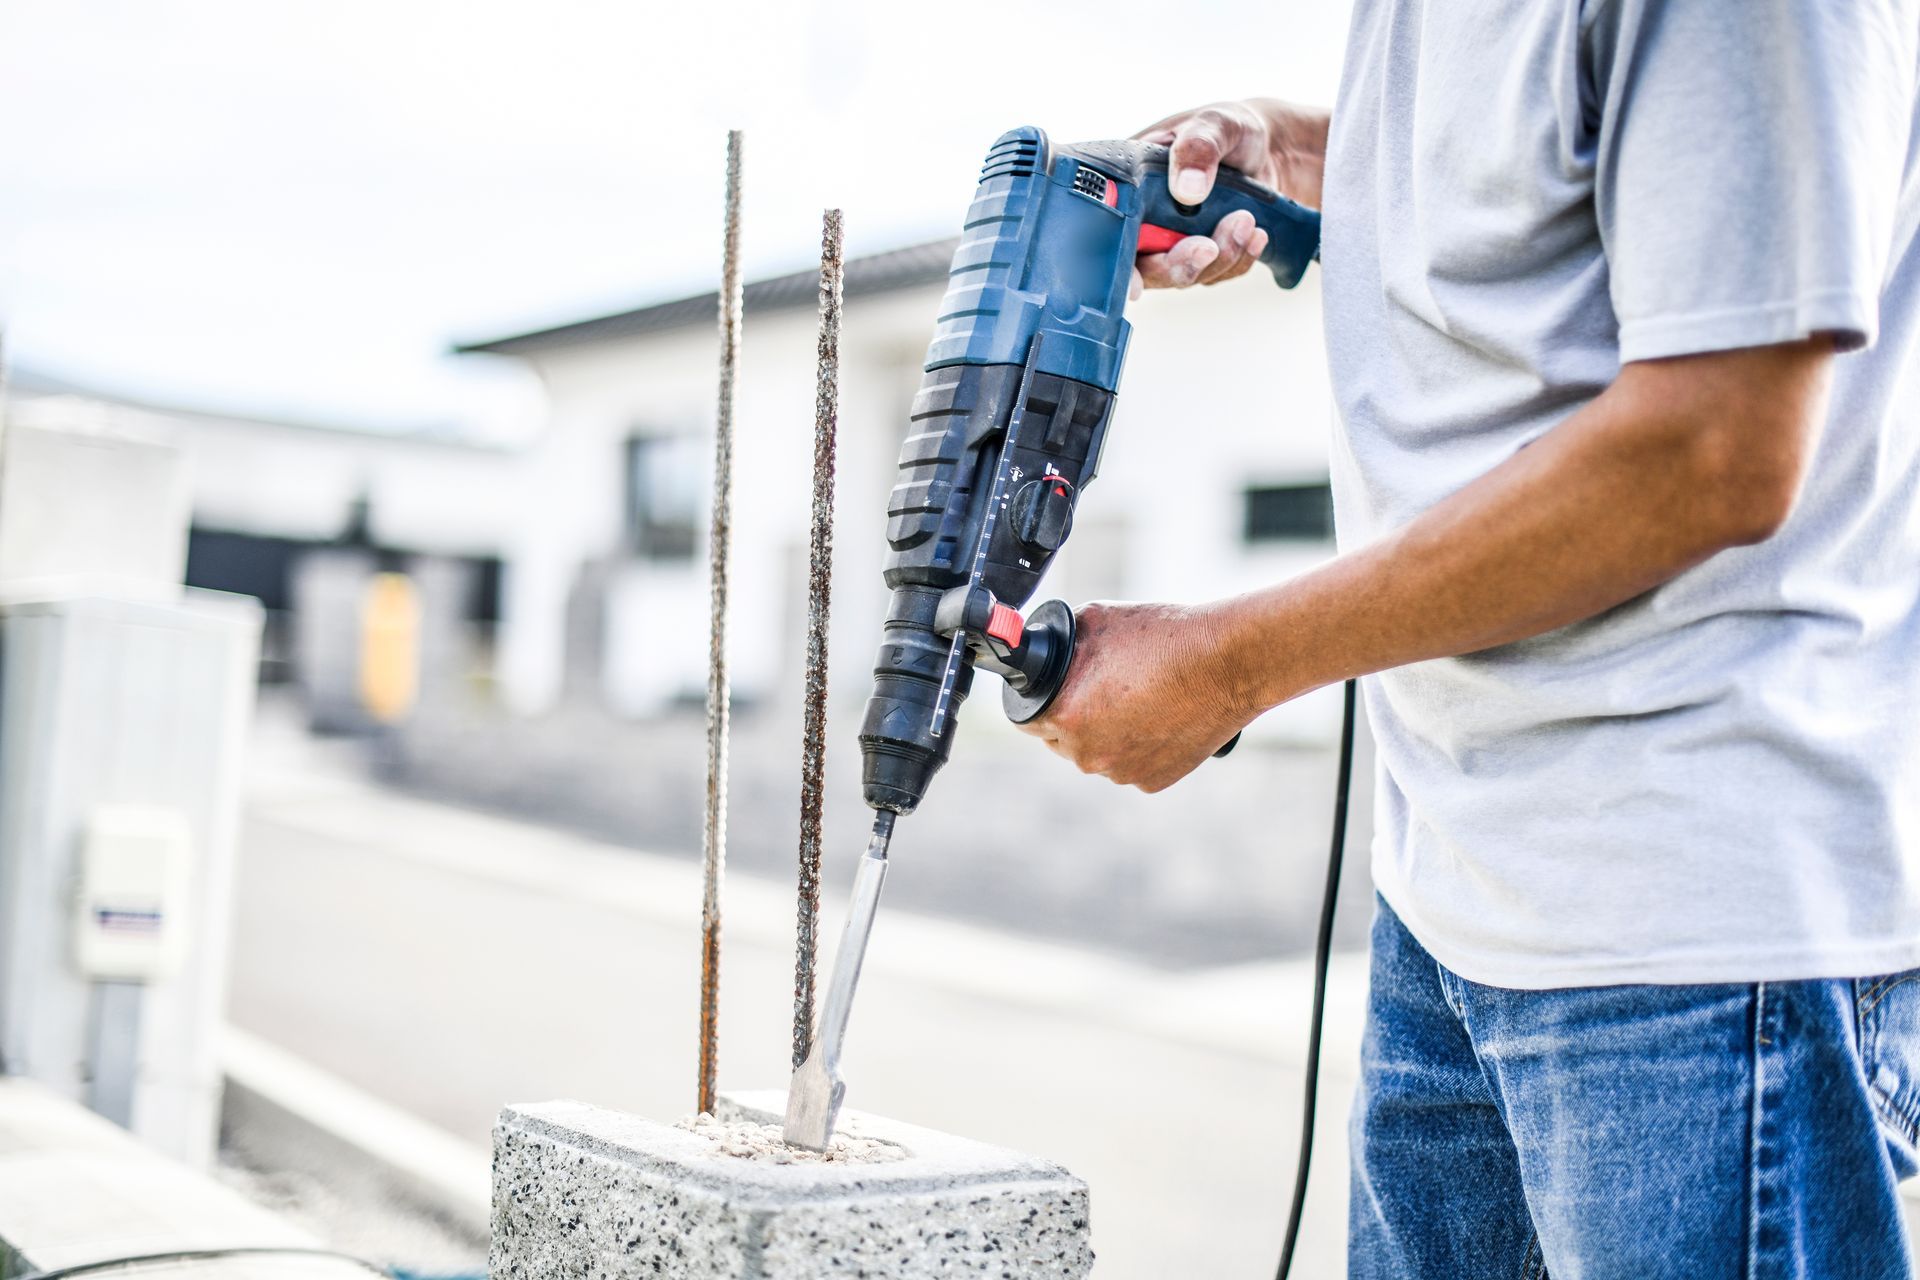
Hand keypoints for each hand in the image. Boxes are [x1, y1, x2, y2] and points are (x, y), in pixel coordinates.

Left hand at [1020, 600, 1251, 792]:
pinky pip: (1132, 766)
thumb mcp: (1096, 619)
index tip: (1053, 694)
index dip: (1038, 704)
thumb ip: (1061, 642)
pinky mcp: (1153, 782)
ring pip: (1098, 755)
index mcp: (1067, 715)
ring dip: (1106, 735)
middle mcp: (1089, 754)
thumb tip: (1044, 647)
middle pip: (1062, 741)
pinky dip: (1138, 748)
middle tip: (1101, 690)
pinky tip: (1158, 719)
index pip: (1027, 721)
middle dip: (1073, 718)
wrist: (1227, 662)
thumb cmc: (1164, 636)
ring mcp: (1122, 773)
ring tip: (1137, 699)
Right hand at [1127, 98, 1330, 298]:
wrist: (1267, 148)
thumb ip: (1199, 148)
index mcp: (1131, 185)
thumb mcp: (1216, 123)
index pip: (1111, 232)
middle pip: (1146, 267)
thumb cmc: (1229, 128)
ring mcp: (1173, 241)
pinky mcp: (1201, 254)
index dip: (1117, 265)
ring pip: (1185, 275)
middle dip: (1180, 264)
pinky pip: (1216, 273)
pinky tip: (1256, 233)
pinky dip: (1238, 259)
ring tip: (1246, 220)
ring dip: (1220, 257)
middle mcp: (1145, 219)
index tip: (1134, 285)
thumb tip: (1187, 190)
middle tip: (1210, 247)